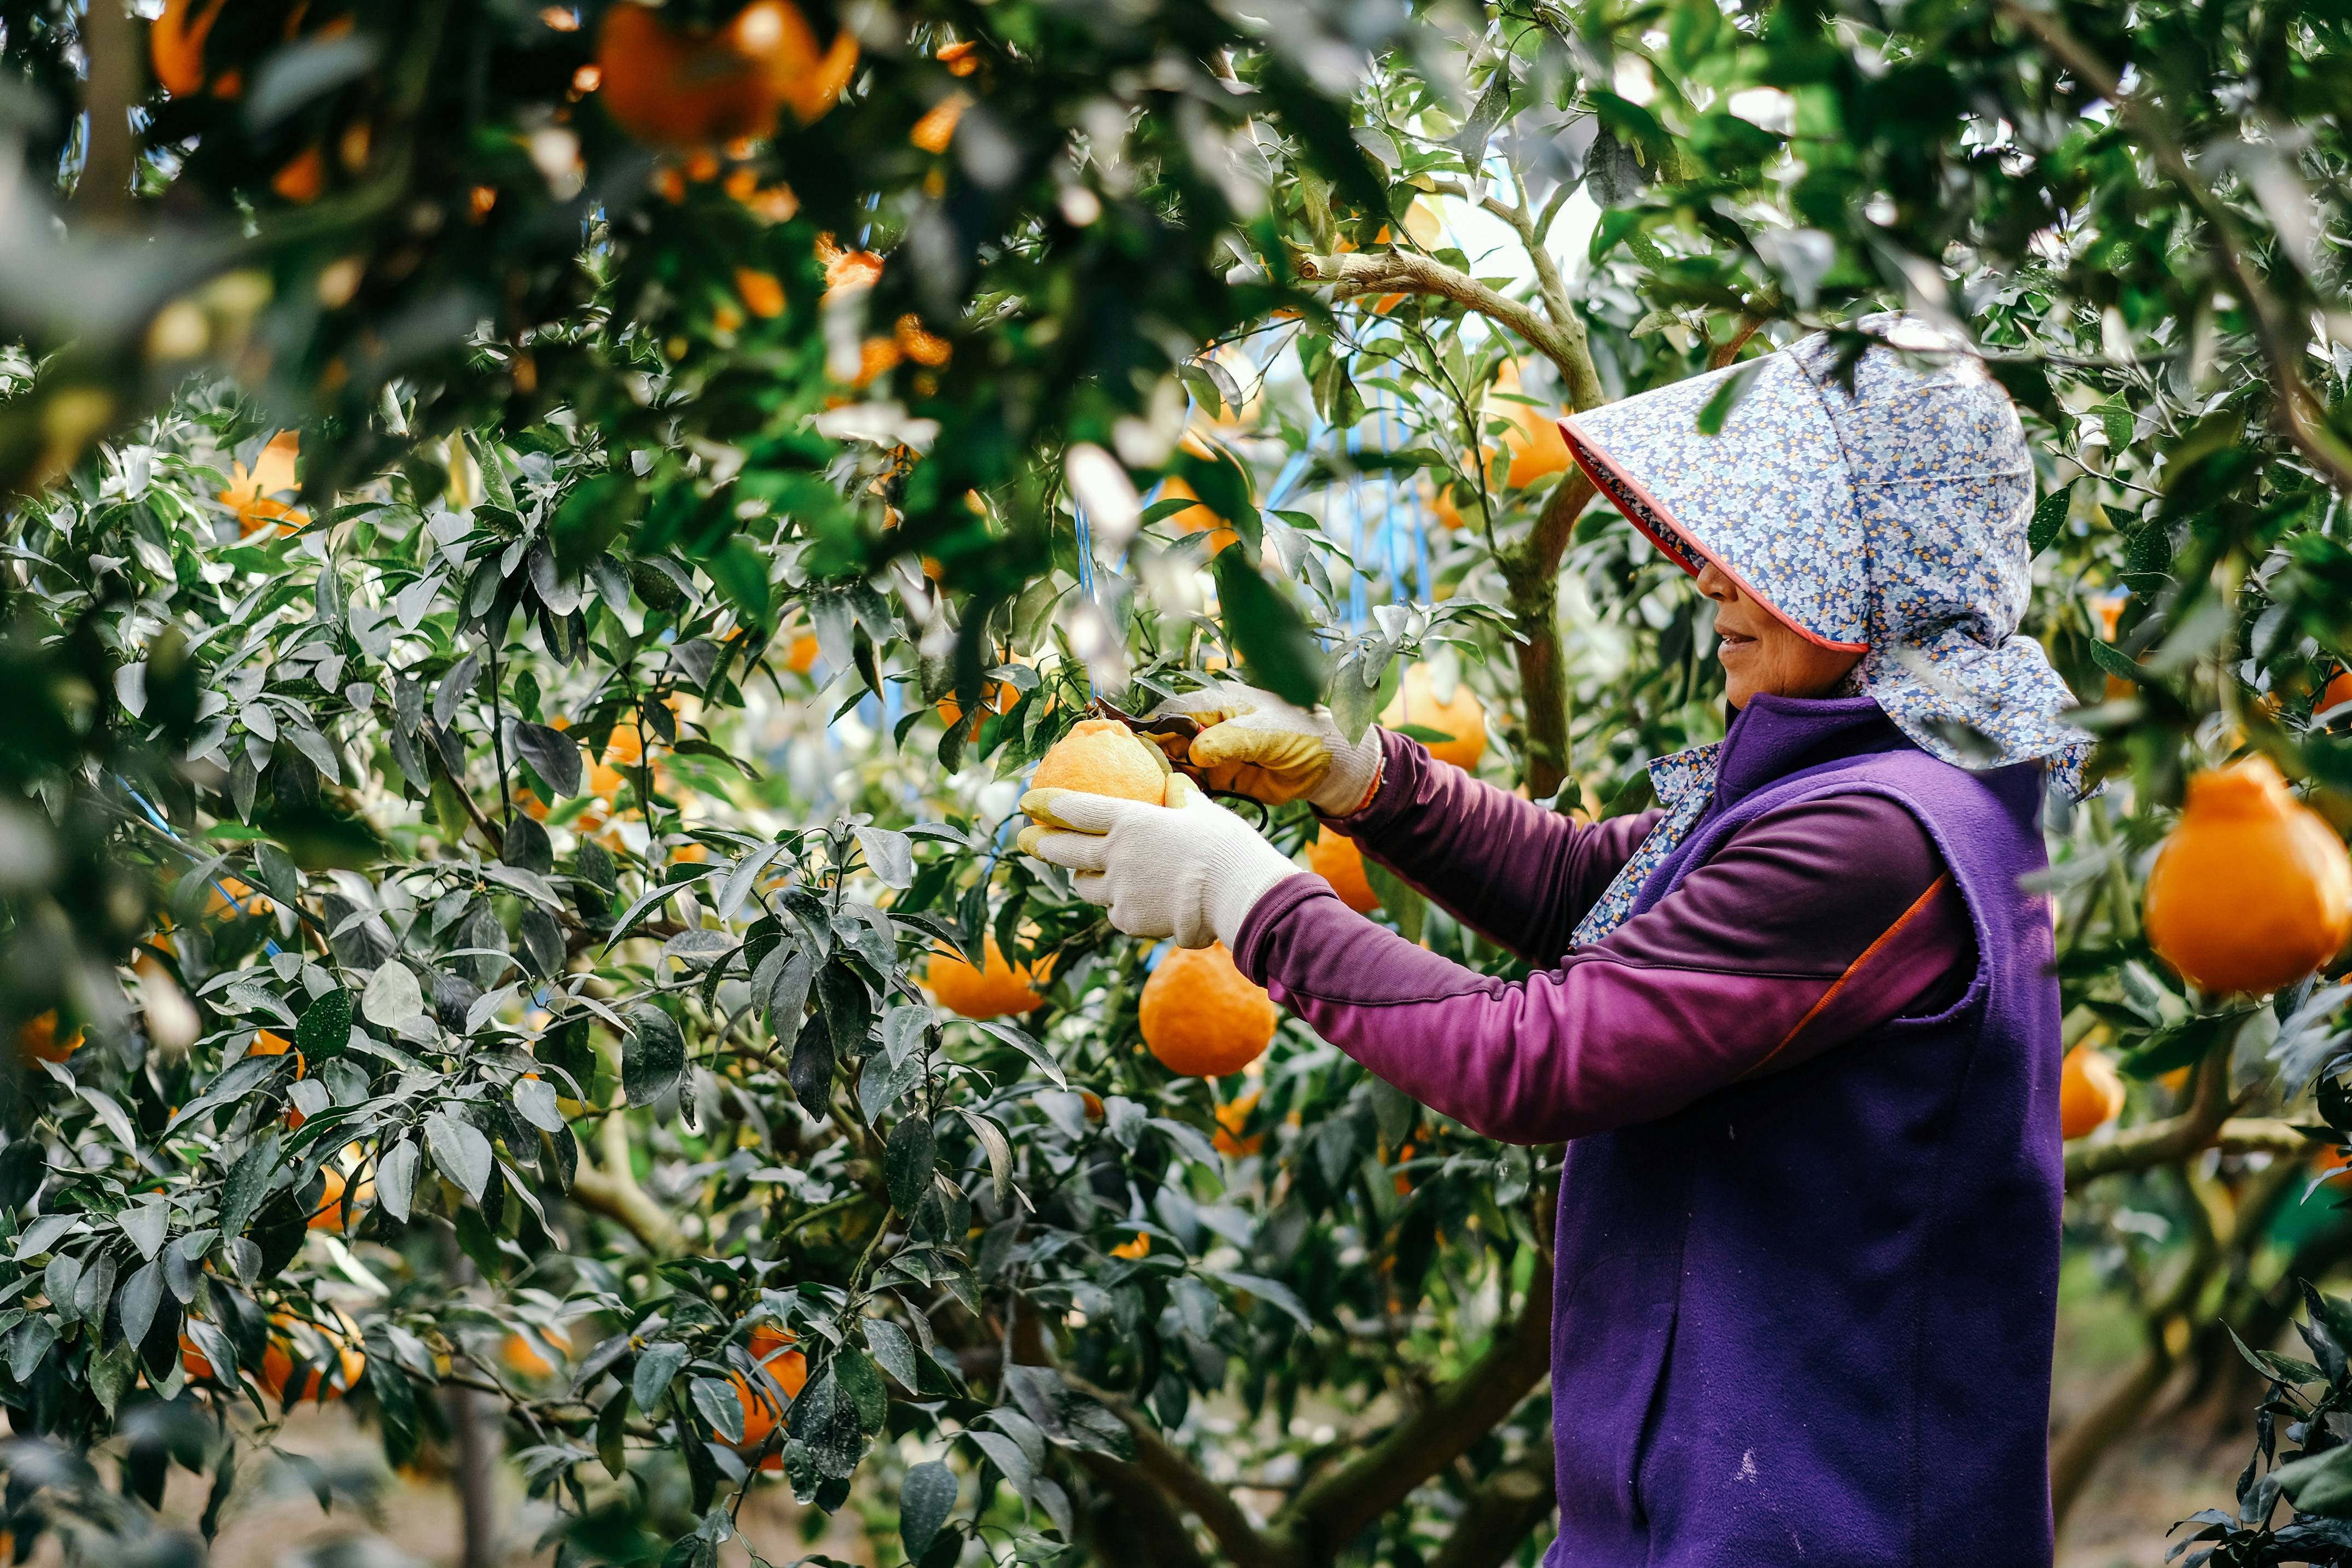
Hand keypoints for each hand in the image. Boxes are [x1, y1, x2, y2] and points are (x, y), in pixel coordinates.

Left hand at [1017, 776, 1300, 947]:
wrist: (1236, 896)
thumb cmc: (1225, 847)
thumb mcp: (1203, 811)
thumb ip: (1182, 798)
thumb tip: (1174, 785)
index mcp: (1130, 820)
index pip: (1076, 809)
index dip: (1048, 804)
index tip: (1028, 802)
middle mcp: (1115, 854)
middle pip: (1064, 850)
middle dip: (1039, 844)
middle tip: (1025, 841)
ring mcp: (1119, 890)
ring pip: (1085, 886)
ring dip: (1084, 878)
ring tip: (1087, 875)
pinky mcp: (1129, 919)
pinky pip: (1115, 911)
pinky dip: (1122, 906)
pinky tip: (1140, 903)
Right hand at [1147, 682, 1380, 813]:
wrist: (1330, 764)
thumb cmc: (1302, 733)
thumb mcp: (1265, 733)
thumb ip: (1228, 741)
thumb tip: (1194, 752)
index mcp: (1217, 702)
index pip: (1171, 711)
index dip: (1149, 727)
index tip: (1129, 748)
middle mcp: (1209, 725)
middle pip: (1167, 738)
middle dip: (1152, 756)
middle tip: (1138, 779)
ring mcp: (1214, 752)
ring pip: (1176, 762)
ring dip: (1165, 776)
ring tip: (1152, 792)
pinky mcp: (1221, 776)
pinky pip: (1194, 783)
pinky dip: (1183, 790)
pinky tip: (1173, 801)